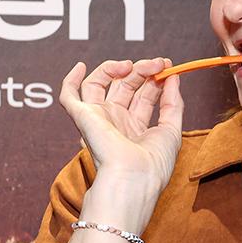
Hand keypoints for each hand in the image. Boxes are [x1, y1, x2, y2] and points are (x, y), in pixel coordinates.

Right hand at [58, 58, 183, 202]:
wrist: (133, 178)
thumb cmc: (153, 164)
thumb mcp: (171, 130)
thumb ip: (173, 103)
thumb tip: (173, 77)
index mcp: (135, 128)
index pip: (144, 95)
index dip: (155, 78)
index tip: (168, 66)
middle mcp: (115, 122)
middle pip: (124, 86)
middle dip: (141, 70)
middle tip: (157, 64)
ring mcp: (98, 119)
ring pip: (99, 84)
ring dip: (114, 68)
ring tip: (130, 65)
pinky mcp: (82, 117)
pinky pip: (68, 96)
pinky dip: (71, 80)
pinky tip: (81, 66)